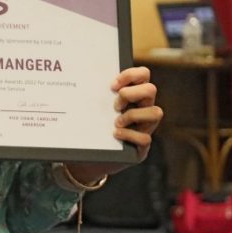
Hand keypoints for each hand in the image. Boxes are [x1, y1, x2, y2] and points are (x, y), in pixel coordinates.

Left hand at [65, 66, 162, 183]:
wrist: (87, 158)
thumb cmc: (90, 128)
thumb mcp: (91, 109)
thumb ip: (92, 94)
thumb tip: (75, 77)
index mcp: (132, 95)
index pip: (143, 74)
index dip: (131, 75)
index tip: (112, 85)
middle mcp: (142, 109)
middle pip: (151, 89)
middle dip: (131, 94)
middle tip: (114, 105)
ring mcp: (144, 128)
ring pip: (156, 112)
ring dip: (133, 115)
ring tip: (116, 122)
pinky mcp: (141, 147)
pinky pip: (145, 138)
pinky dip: (129, 135)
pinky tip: (115, 135)